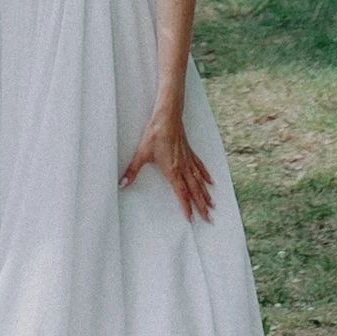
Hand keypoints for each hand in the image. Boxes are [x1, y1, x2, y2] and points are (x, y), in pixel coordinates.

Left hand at [121, 99, 213, 222]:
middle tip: (209, 219)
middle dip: (201, 206)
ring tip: (213, 205)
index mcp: (172, 170)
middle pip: (194, 191)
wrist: (167, 116)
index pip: (181, 194)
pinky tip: (210, 182)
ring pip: (199, 181)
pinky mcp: (189, 151)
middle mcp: (183, 167)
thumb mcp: (142, 153)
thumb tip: (122, 183)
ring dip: (206, 194)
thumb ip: (133, 170)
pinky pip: (200, 166)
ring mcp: (188, 159)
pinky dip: (205, 175)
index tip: (191, 219)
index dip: (186, 207)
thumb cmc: (155, 133)